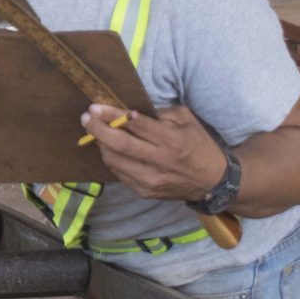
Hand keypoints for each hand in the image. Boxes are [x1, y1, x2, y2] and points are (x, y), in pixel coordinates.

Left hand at [81, 104, 229, 202]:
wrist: (213, 182)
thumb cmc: (200, 145)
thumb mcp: (186, 120)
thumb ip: (160, 113)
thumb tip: (128, 111)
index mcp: (171, 140)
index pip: (135, 125)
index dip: (112, 115)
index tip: (95, 107)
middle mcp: (159, 161)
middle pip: (119, 144)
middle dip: (97, 129)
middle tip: (86, 117)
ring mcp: (150, 179)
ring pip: (114, 160)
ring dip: (100, 144)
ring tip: (95, 131)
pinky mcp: (145, 191)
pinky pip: (119, 173)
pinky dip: (111, 159)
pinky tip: (110, 148)